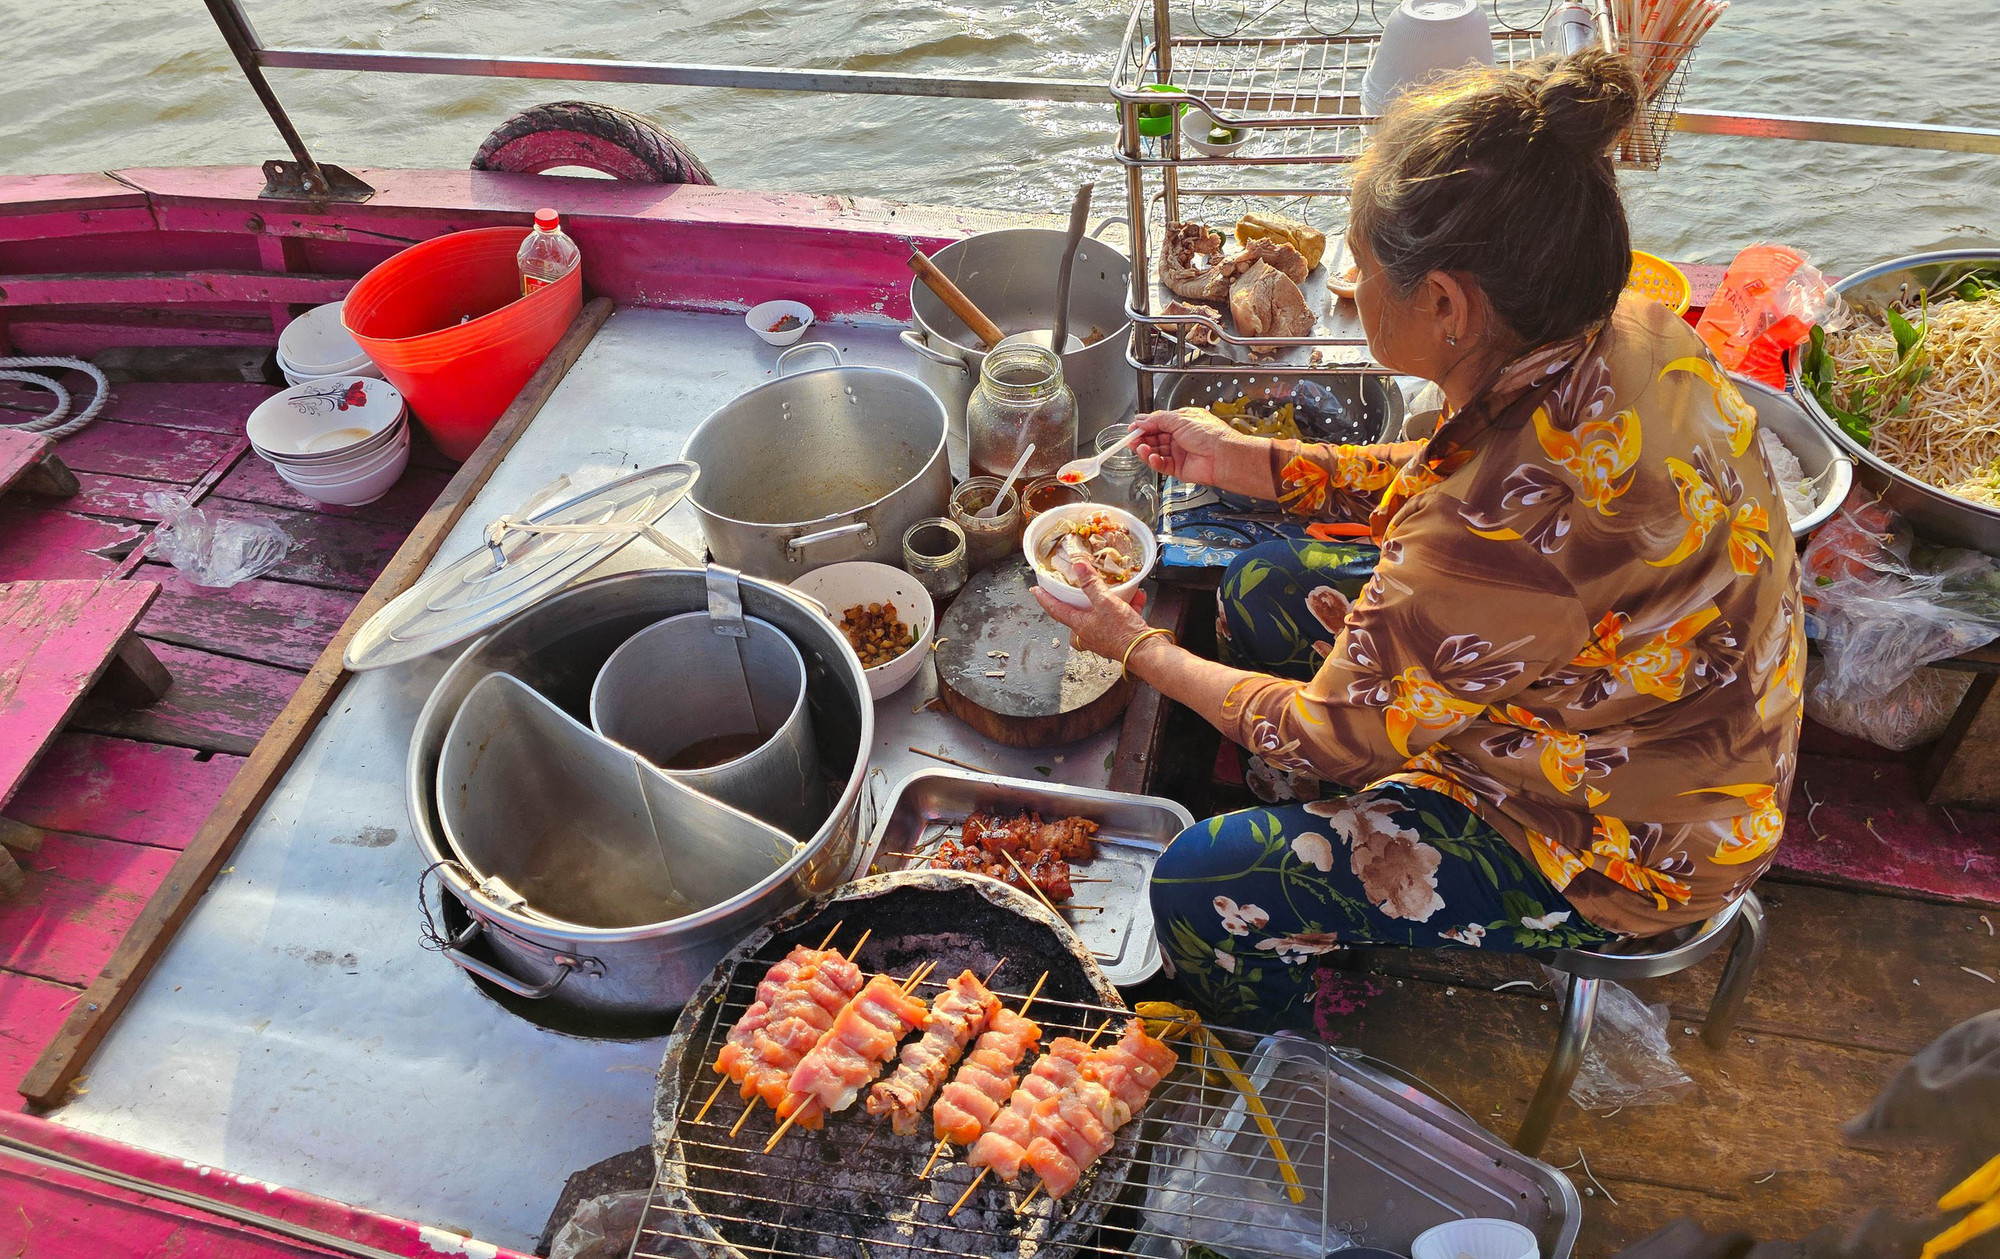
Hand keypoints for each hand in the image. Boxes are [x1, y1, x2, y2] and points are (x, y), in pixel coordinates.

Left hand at [1033, 559, 1153, 660]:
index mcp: (1079, 626)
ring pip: (1100, 616)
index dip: (1045, 598)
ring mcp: (1103, 637)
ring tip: (1120, 591)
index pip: (1055, 610)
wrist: (1145, 651)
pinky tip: (1137, 598)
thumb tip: (1079, 566)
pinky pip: (1119, 618)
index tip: (1036, 590)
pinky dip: (1127, 607)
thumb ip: (1091, 584)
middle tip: (1079, 591)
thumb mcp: (1105, 602)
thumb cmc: (1122, 632)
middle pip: (1076, 615)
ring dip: (1111, 601)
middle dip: (1080, 602)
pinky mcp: (1118, 638)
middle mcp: (1088, 634)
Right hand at [1130, 407, 1244, 486]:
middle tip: (1131, 440)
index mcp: (1182, 422)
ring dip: (1146, 450)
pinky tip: (1152, 457)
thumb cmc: (1211, 435)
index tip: (1132, 429)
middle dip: (1142, 439)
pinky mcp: (1179, 468)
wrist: (1223, 456)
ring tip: (1140, 448)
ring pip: (1156, 452)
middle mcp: (1180, 437)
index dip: (1144, 426)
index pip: (1157, 423)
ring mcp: (1179, 453)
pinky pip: (1161, 465)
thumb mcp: (1180, 419)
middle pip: (1154, 438)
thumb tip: (1142, 419)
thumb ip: (1158, 420)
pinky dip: (1154, 461)